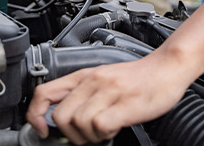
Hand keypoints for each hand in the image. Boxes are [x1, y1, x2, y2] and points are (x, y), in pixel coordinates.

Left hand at [25, 55, 193, 144]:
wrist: (167, 68)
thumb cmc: (136, 78)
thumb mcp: (101, 80)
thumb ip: (81, 94)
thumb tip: (62, 117)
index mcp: (81, 76)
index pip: (43, 93)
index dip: (35, 115)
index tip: (42, 130)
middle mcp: (91, 82)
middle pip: (60, 116)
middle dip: (70, 134)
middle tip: (86, 136)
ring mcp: (108, 92)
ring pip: (79, 122)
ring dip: (90, 135)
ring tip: (104, 130)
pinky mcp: (125, 104)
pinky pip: (100, 125)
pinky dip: (104, 133)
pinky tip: (114, 128)